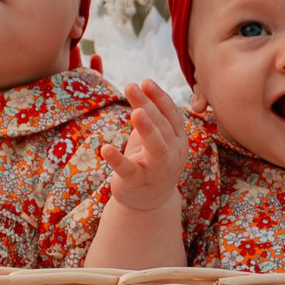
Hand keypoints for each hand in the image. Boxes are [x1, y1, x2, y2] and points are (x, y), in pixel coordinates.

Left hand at [99, 80, 186, 213]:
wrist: (149, 202)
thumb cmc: (150, 161)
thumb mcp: (154, 137)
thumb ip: (152, 116)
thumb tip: (141, 86)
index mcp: (178, 140)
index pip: (172, 115)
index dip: (160, 98)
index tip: (146, 81)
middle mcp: (173, 154)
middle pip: (163, 126)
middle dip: (149, 105)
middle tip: (132, 86)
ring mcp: (157, 170)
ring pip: (156, 148)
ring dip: (147, 129)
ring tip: (136, 112)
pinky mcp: (138, 183)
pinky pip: (129, 170)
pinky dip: (117, 159)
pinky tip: (105, 148)